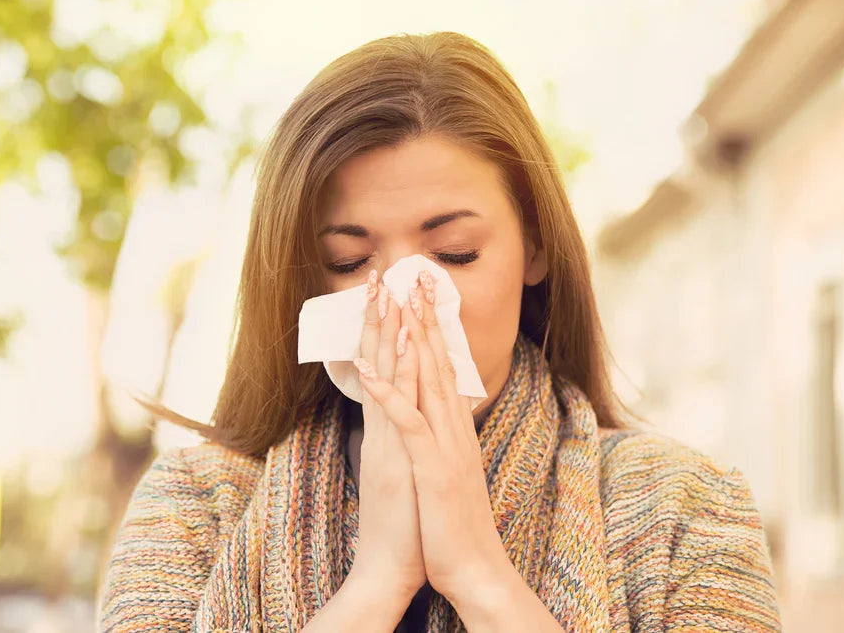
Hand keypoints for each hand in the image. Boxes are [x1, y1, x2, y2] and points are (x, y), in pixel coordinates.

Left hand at [352, 270, 509, 603]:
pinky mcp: (432, 467)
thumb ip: (450, 435)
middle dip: (423, 315)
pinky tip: (369, 367)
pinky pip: (407, 422)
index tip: (421, 293)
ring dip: (409, 338)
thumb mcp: (452, 470)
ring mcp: (445, 445)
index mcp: (455, 427)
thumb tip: (451, 408)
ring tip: (394, 301)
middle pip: (436, 361)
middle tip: (412, 274)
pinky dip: (389, 392)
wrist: (474, 569)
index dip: (431, 327)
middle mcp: (454, 428)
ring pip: (425, 381)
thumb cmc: (453, 523)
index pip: (442, 367)